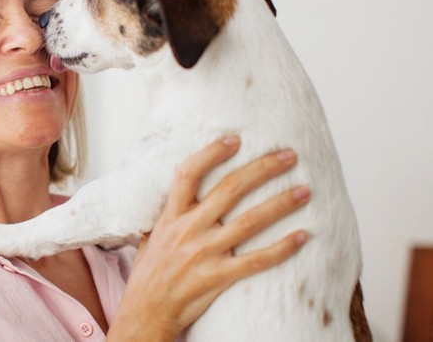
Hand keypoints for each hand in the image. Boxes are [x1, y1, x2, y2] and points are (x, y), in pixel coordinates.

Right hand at [107, 136, 309, 340]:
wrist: (145, 311)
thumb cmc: (150, 273)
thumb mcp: (153, 235)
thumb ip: (171, 213)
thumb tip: (187, 191)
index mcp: (171, 216)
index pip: (189, 174)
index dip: (212, 153)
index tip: (235, 139)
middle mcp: (188, 229)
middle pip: (229, 189)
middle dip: (262, 168)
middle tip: (288, 156)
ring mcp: (204, 254)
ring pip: (250, 221)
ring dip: (280, 203)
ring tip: (303, 190)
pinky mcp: (217, 278)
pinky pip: (257, 261)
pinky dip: (282, 248)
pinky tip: (302, 236)